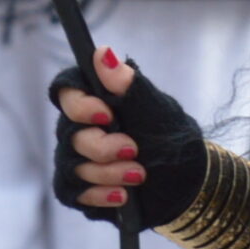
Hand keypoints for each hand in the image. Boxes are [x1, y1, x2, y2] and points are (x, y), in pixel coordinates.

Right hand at [52, 47, 207, 228]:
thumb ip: (127, 84)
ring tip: (138, 175)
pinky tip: (122, 196)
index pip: (65, 90)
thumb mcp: (154, 108)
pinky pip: (72, 193)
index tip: (106, 115)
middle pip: (69, 133)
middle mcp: (80, 127)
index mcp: (96, 99)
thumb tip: (102, 52)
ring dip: (106, 173)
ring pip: (71, 166)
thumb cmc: (169, 136)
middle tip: (133, 150)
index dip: (79, 105)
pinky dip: (98, 195)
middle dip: (101, 146)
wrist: (184, 181)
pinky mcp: (80, 189)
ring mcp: (77, 159)